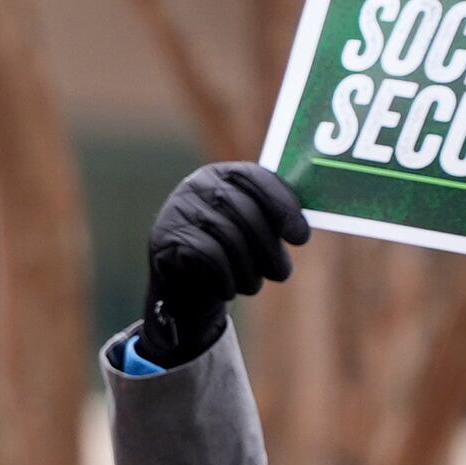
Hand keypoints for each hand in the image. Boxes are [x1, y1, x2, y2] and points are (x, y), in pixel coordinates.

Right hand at [135, 163, 306, 367]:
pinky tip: (229, 290)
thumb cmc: (227, 255)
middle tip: (281, 272)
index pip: (257, 177)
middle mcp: (197, 184)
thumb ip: (273, 220)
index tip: (301, 238)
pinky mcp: (164, 237)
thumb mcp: (252, 233)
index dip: (283, 206)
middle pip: (245, 210)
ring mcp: (177, 209)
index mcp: (223, 174)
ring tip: (252, 285)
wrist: (183, 288)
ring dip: (248, 269)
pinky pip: (208, 255)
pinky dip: (225, 278)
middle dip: (268, 247)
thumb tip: (301, 231)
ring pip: (228, 235)